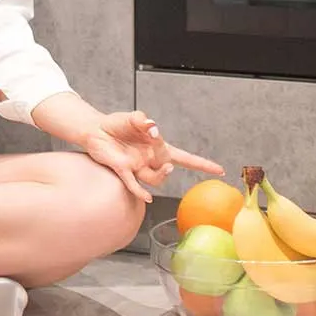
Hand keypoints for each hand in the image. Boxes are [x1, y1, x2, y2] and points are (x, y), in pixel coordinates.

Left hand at [80, 110, 223, 202]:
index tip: (219, 170)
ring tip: (164, 167)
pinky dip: (140, 191)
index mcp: (158, 147)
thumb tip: (153, 127)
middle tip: (168, 162)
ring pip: (154, 179)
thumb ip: (144, 121)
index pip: (185, 158)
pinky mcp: (122, 170)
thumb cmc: (118, 124)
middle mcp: (150, 160)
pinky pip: (133, 184)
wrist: (95, 130)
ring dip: (161, 175)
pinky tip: (147, 198)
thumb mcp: (133, 117)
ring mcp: (137, 167)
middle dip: (172, 167)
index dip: (202, 164)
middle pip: (169, 169)